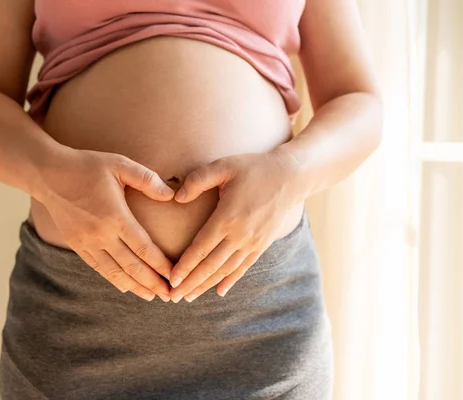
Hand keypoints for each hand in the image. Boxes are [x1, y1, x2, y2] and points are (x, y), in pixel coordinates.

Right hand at [37, 147, 174, 301]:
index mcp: (115, 216)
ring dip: (135, 286)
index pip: (144, 248)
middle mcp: (101, 234)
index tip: (175, 275)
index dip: (161, 266)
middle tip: (170, 295)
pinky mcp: (76, 245)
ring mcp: (86, 242)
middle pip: (132, 266)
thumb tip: (171, 195)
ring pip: (115, 272)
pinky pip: (98, 267)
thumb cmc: (88, 166)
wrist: (49, 174)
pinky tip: (125, 286)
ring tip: (151, 296)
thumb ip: (147, 179)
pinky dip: (113, 279)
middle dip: (153, 283)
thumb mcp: (119, 164)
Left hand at [168, 146, 304, 302]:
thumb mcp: (224, 166)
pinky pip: (244, 267)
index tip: (170, 280)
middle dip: (190, 283)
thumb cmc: (254, 167)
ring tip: (189, 296)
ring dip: (206, 285)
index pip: (200, 248)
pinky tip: (219, 292)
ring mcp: (253, 242)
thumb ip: (198, 180)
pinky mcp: (262, 244)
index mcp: (227, 217)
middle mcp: (240, 235)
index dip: (184, 267)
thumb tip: (177, 198)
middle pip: (210, 266)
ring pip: (225, 270)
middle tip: (172, 297)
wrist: (291, 176)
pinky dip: (230, 281)